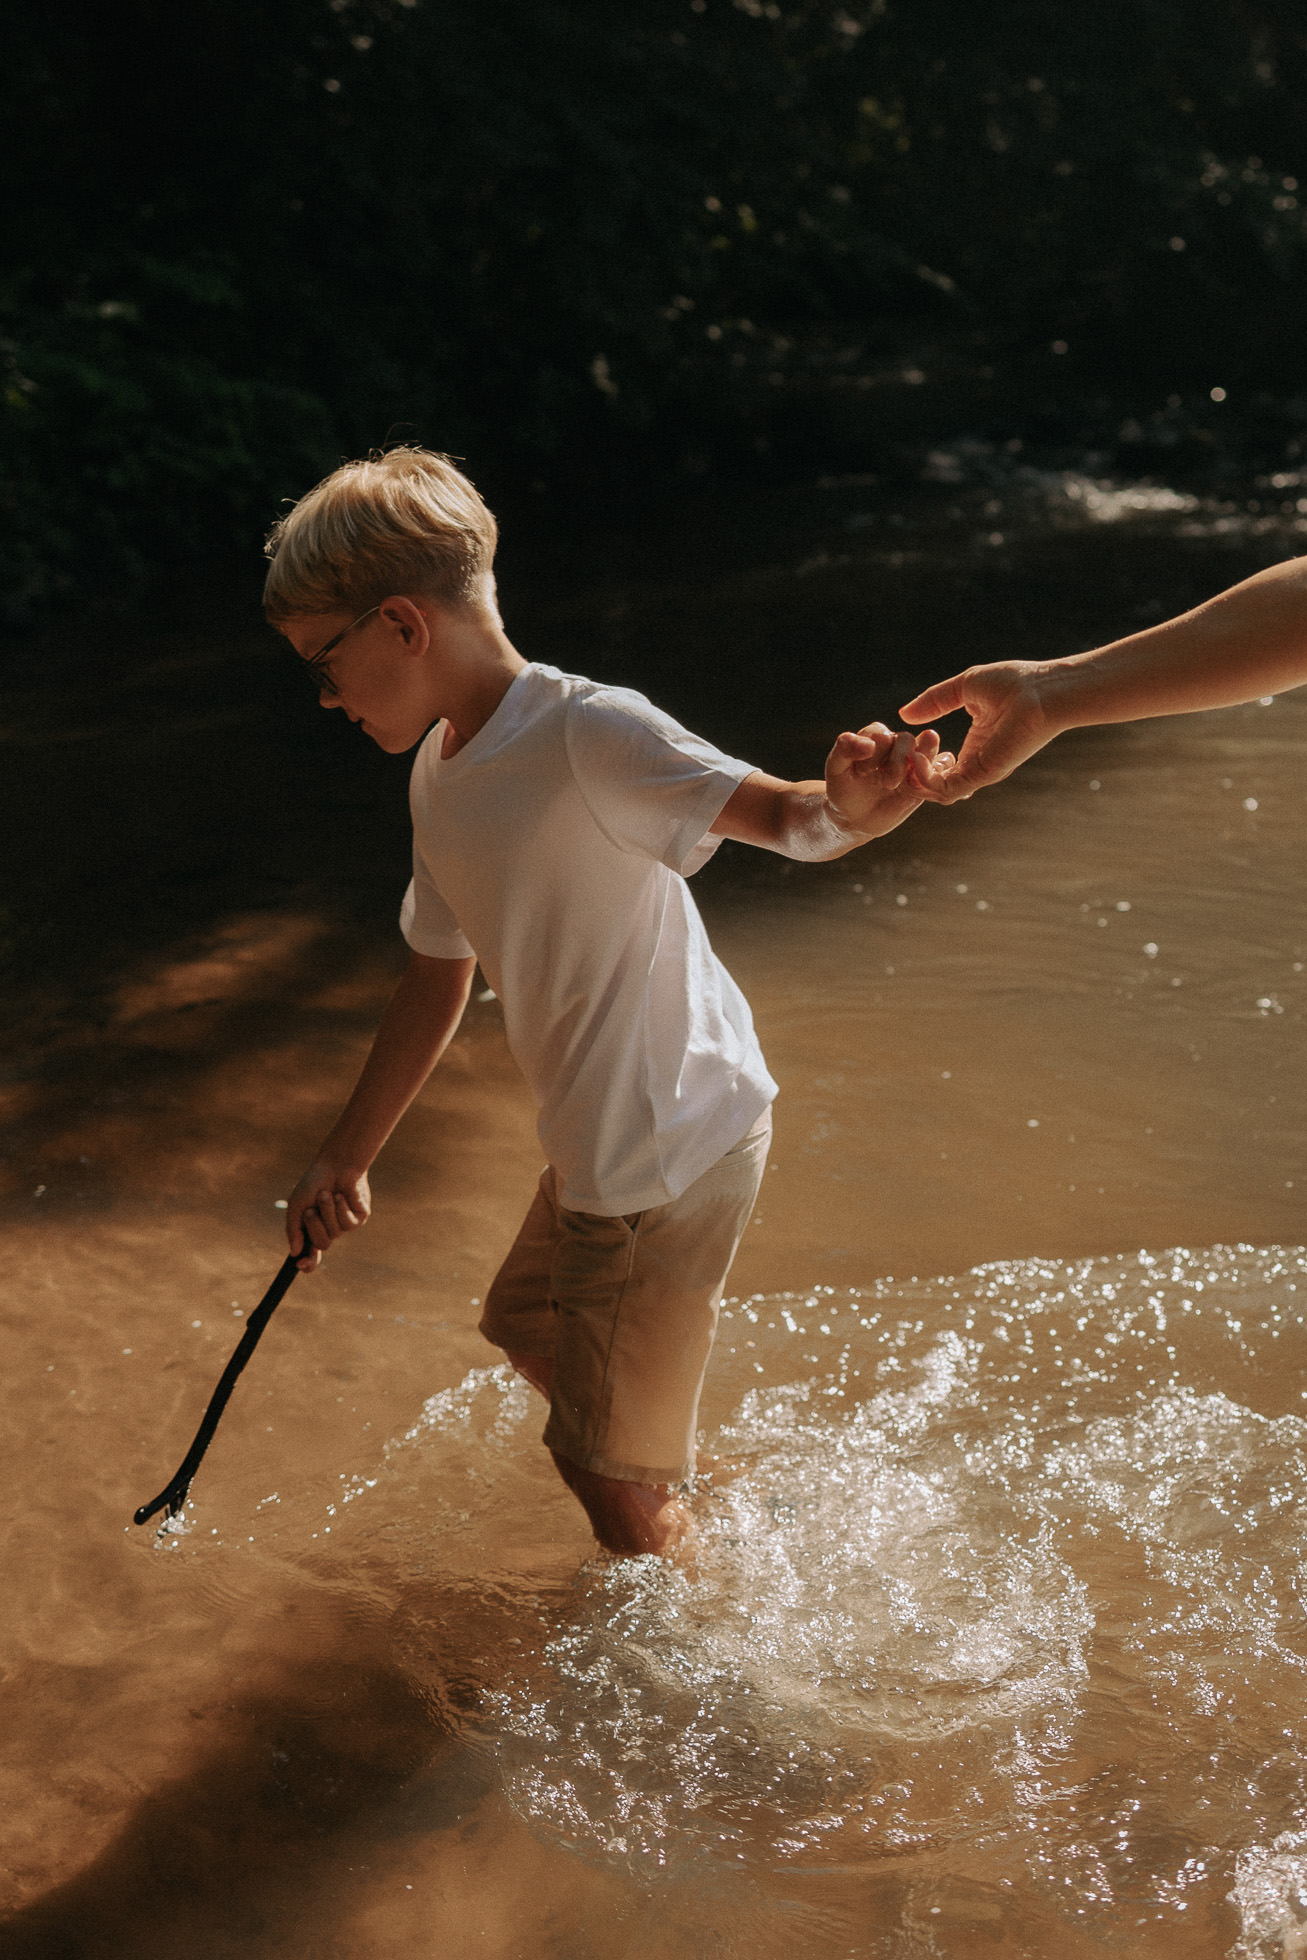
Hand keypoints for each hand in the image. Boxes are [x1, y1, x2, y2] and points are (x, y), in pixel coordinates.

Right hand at [285, 1161, 371, 1271]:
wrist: (337, 1163)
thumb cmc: (315, 1182)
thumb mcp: (297, 1204)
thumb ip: (294, 1229)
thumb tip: (294, 1253)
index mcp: (312, 1229)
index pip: (311, 1256)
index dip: (307, 1264)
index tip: (300, 1264)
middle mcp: (329, 1230)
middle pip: (322, 1245)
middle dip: (314, 1226)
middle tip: (311, 1208)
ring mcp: (344, 1225)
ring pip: (335, 1233)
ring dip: (328, 1212)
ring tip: (327, 1194)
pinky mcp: (359, 1218)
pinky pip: (348, 1223)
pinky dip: (341, 1209)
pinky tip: (342, 1195)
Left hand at [824, 722, 946, 838]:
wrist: (856, 816)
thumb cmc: (844, 789)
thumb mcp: (836, 769)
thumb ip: (844, 751)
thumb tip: (867, 743)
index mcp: (875, 737)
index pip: (882, 734)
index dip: (875, 752)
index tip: (864, 772)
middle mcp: (896, 745)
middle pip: (907, 740)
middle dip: (898, 761)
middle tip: (888, 783)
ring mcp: (912, 761)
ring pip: (927, 750)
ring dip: (923, 763)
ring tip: (911, 781)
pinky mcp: (925, 779)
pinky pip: (941, 768)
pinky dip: (941, 771)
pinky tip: (928, 784)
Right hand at [900, 661, 1058, 802]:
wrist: (1043, 691)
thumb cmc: (1014, 683)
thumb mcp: (963, 688)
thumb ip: (935, 701)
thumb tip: (905, 713)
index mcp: (975, 744)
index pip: (941, 766)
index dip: (919, 758)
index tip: (908, 741)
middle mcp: (976, 762)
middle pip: (935, 785)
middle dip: (912, 773)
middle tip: (901, 755)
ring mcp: (980, 770)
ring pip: (938, 793)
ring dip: (916, 778)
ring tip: (908, 756)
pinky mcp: (983, 773)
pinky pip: (946, 790)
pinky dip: (927, 779)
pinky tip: (920, 757)